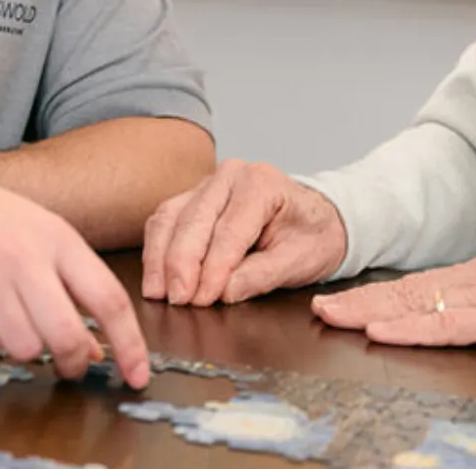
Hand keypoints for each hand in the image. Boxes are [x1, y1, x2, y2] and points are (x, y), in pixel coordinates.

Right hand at [0, 161, 151, 388]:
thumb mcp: (37, 233)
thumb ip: (71, 285)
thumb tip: (99, 349)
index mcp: (56, 238)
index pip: (109, 299)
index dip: (130, 345)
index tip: (138, 376)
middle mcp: (23, 259)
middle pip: (67, 337)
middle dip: (73, 361)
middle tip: (68, 364)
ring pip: (24, 349)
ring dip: (22, 348)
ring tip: (7, 319)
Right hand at [141, 159, 347, 306]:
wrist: (319, 218)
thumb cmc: (312, 236)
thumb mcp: (300, 261)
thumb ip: (262, 275)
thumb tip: (224, 293)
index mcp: (261, 184)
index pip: (229, 231)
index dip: (213, 269)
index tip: (202, 300)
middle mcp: (230, 175)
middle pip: (193, 221)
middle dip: (181, 264)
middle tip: (177, 300)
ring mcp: (207, 184)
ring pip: (170, 218)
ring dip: (160, 258)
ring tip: (157, 293)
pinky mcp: (192, 199)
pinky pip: (165, 220)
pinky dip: (156, 250)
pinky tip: (155, 278)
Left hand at [311, 249, 475, 353]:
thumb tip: (465, 316)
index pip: (420, 284)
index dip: (379, 292)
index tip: (344, 300)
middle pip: (407, 290)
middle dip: (360, 299)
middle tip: (320, 307)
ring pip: (417, 302)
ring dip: (370, 310)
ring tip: (333, 317)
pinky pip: (448, 324)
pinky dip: (410, 328)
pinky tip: (382, 331)